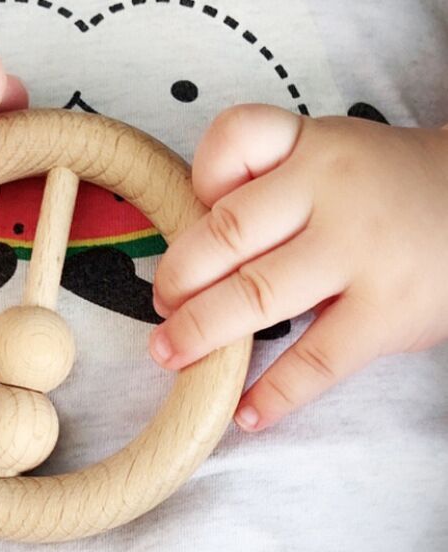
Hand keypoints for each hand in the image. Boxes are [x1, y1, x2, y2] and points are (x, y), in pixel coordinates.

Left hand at [149, 104, 447, 430]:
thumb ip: (271, 181)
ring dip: (201, 332)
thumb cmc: (387, 189)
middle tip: (162, 305)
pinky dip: (274, 393)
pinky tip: (247, 412)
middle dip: (178, 277)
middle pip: (226, 232)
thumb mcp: (334, 154)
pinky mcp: (388, 313)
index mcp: (313, 147)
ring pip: (256, 295)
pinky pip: (316, 360)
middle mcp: (332, 191)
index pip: (236, 139)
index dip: (198, 178)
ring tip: (171, 354)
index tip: (188, 215)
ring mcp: (361, 253)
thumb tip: (193, 243)